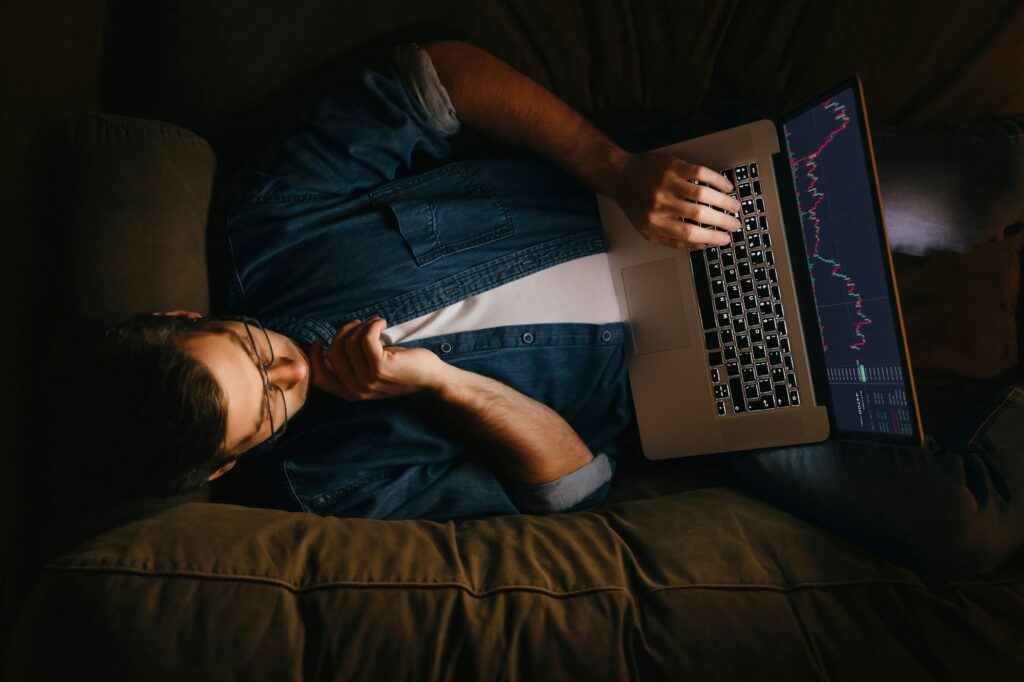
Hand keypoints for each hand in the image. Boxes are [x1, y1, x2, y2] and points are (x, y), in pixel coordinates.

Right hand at [308, 318, 448, 399]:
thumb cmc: (402, 371)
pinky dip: (372, 325)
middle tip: (360, 324)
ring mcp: (368, 380)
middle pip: (332, 353)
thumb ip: (350, 365)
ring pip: (349, 343)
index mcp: (350, 393)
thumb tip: (330, 345)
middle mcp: (356, 390)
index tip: (319, 339)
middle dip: (343, 332)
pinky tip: (382, 323)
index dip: (313, 357)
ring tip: (375, 324)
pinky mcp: (380, 367)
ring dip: (361, 326)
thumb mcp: (370, 372)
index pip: (319, 378)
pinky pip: (365, 337)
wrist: (431, 380)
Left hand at [609, 152, 741, 249]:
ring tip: (735, 207)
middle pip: (699, 215)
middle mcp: (660, 203)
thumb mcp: (647, 230)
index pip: (689, 234)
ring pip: (703, 194)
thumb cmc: (635, 204)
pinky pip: (700, 173)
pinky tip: (726, 187)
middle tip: (736, 224)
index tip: (725, 239)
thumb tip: (701, 245)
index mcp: (654, 222)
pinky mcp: (672, 166)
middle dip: (723, 221)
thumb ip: (672, 241)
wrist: (620, 175)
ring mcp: (667, 183)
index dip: (711, 238)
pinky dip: (717, 180)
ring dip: (724, 201)